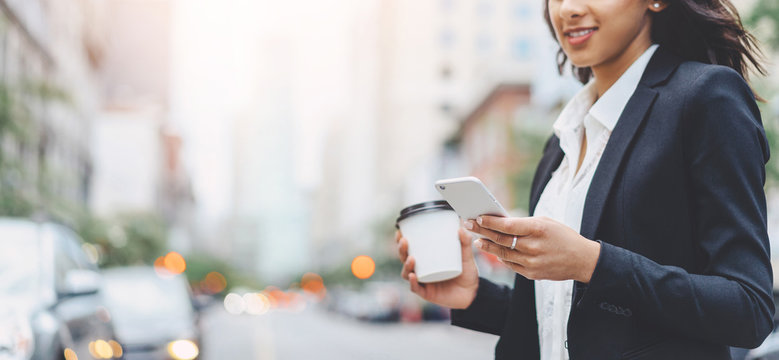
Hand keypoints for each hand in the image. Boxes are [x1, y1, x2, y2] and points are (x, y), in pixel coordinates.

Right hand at [396, 228, 479, 308]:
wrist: (472, 293)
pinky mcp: (426, 293)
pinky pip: (416, 288)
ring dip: (406, 265)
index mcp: (426, 259)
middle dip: (401, 250)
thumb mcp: (466, 256)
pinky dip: (413, 282)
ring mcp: (423, 282)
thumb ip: (465, 242)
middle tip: (404, 241)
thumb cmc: (466, 272)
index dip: (401, 241)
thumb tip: (461, 227)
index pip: (410, 249)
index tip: (400, 231)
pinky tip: (413, 275)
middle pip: (404, 259)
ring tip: (411, 258)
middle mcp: (421, 270)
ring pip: (407, 273)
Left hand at [465, 216, 600, 282]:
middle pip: (501, 239)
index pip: (507, 226)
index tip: (477, 217)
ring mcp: (531, 262)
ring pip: (502, 254)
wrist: (582, 260)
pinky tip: (494, 251)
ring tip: (477, 240)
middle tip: (468, 225)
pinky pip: (511, 265)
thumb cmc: (563, 237)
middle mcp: (533, 246)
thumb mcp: (546, 222)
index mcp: (538, 229)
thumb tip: (500, 223)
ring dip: (487, 247)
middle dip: (481, 232)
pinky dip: (502, 257)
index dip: (489, 222)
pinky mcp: (531, 274)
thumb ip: (523, 223)